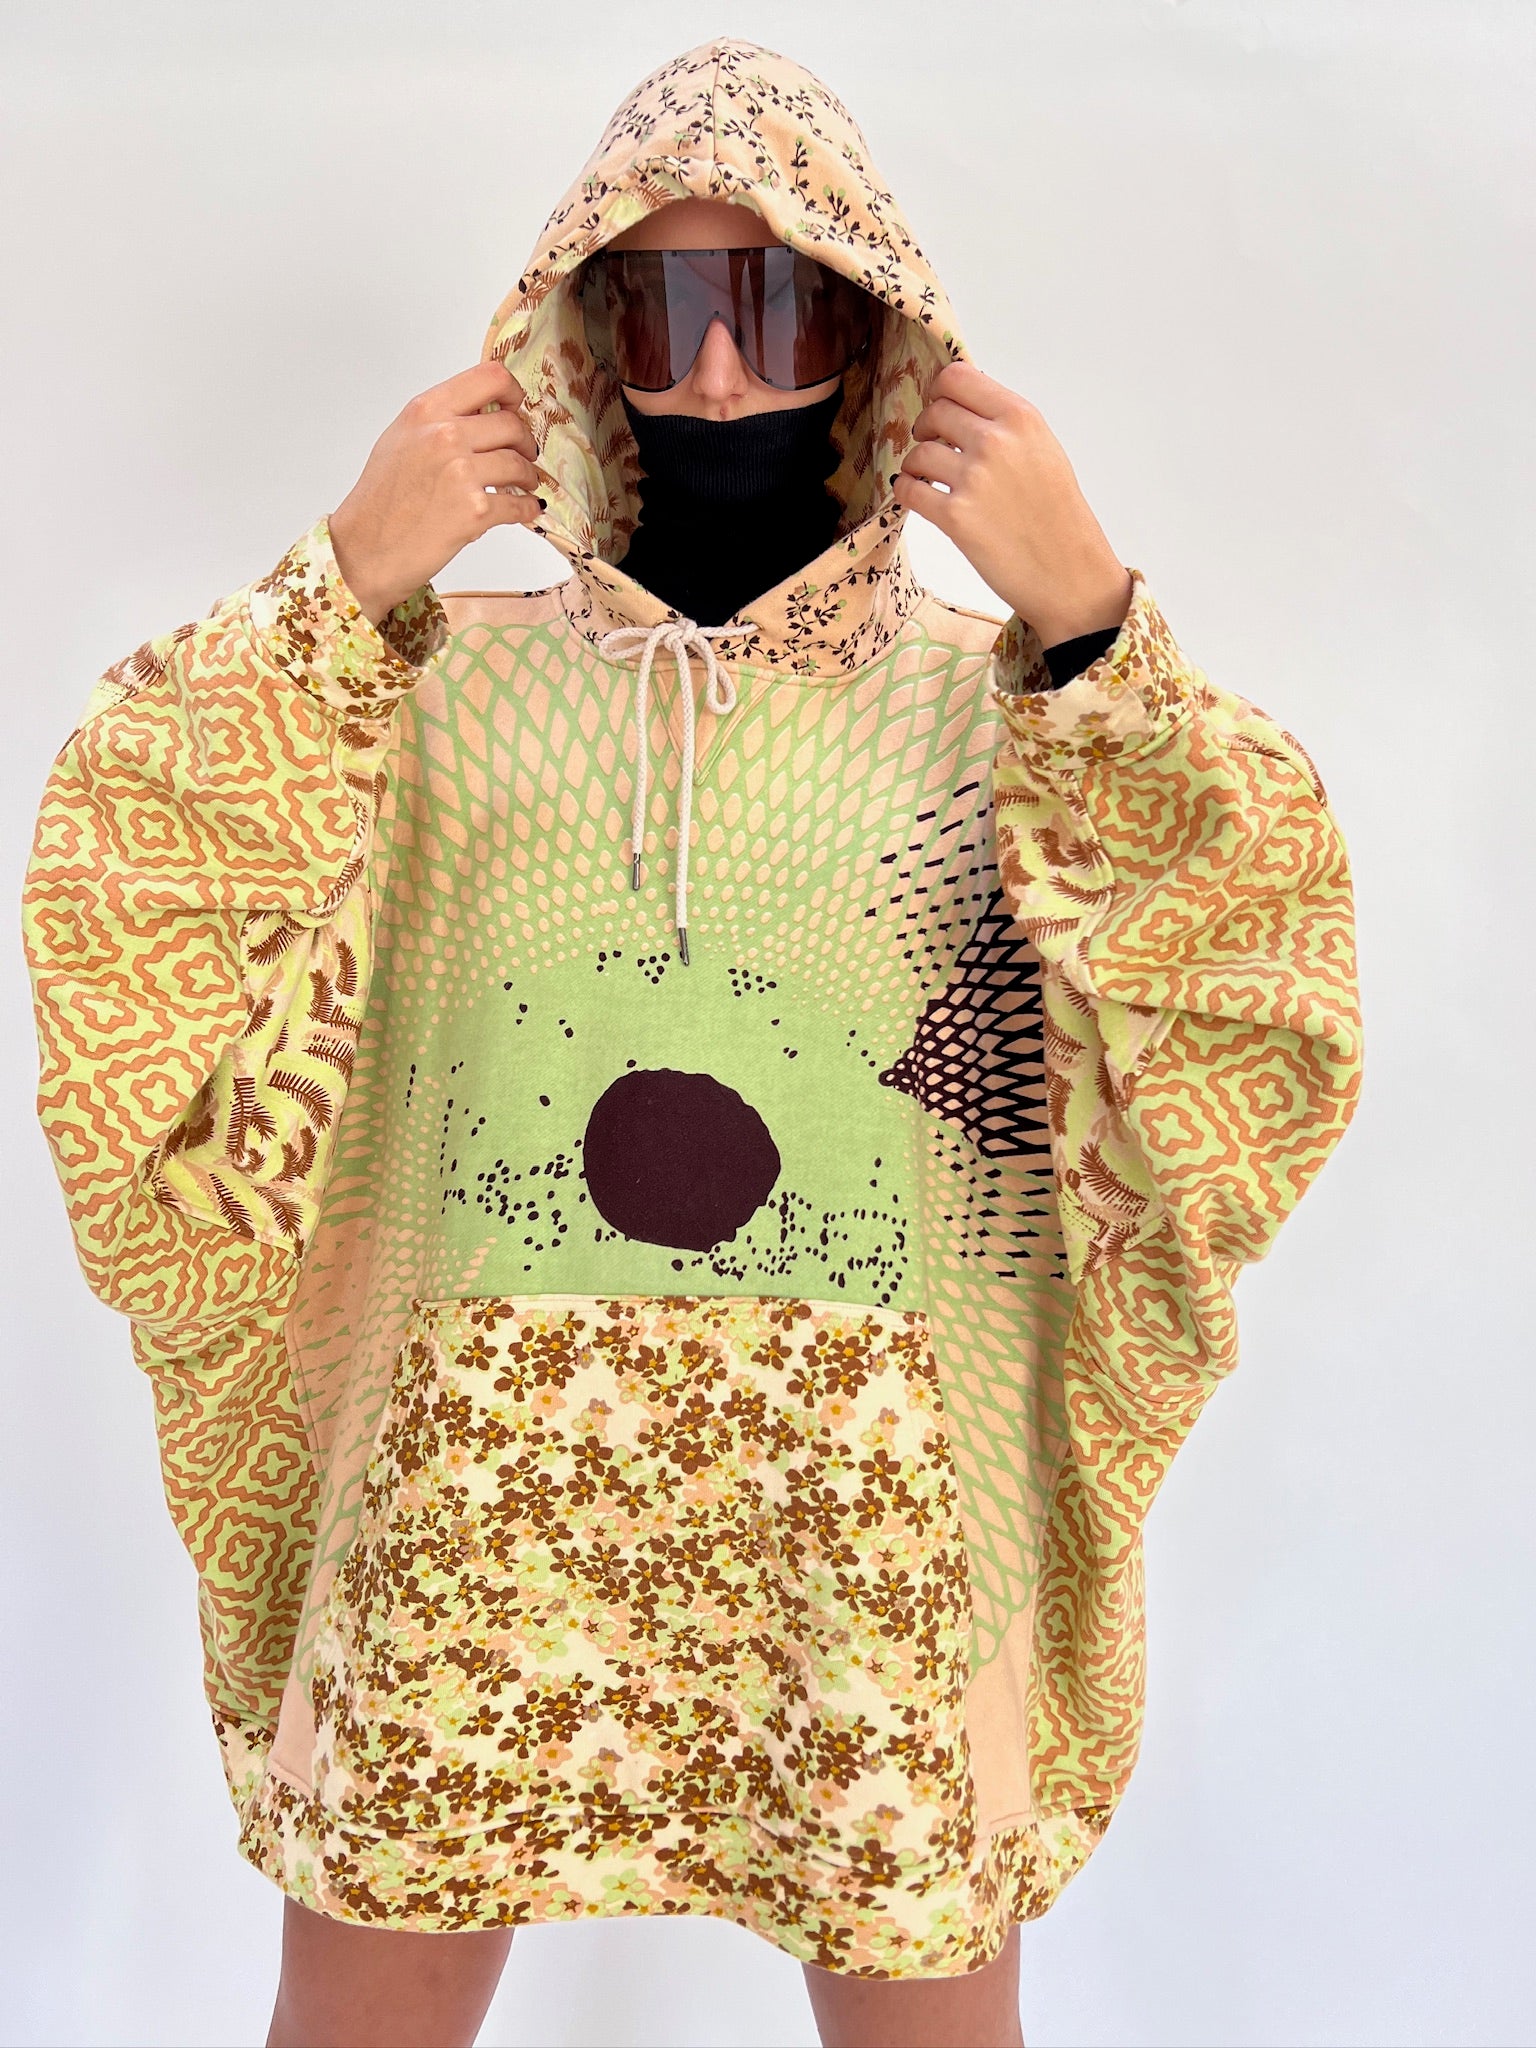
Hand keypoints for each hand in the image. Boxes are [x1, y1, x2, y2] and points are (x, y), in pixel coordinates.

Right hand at [328, 361, 544, 625]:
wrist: (365, 549)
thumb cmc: (380, 499)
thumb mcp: (401, 438)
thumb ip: (440, 419)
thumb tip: (483, 413)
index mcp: (427, 410)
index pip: (491, 378)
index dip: (514, 393)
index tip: (518, 408)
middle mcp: (445, 435)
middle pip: (513, 424)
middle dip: (525, 443)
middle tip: (524, 456)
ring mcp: (461, 472)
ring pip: (519, 465)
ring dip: (527, 477)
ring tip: (522, 485)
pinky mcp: (474, 511)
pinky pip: (519, 504)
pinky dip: (527, 508)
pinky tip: (525, 509)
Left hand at [894, 360, 1132, 647]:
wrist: (1070, 573)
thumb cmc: (1059, 516)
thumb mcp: (1043, 450)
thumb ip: (1005, 424)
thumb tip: (961, 405)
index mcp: (1021, 417)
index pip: (957, 377)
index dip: (939, 392)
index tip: (940, 409)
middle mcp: (996, 441)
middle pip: (934, 412)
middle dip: (927, 428)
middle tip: (934, 447)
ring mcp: (974, 479)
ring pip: (918, 452)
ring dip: (917, 465)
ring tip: (930, 480)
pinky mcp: (955, 517)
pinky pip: (909, 489)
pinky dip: (908, 491)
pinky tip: (921, 498)